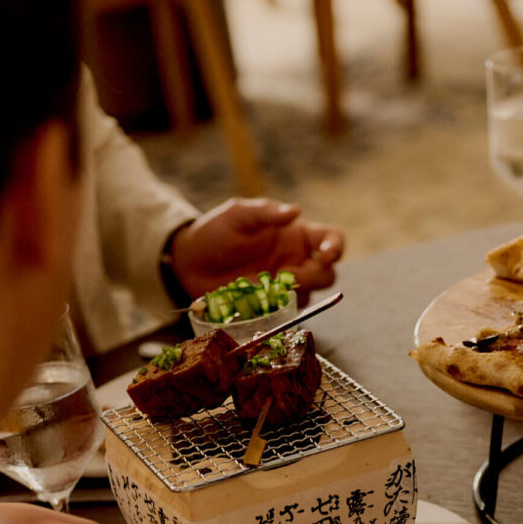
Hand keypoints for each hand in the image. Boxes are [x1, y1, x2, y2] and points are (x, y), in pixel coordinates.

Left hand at [169, 198, 344, 304]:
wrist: (187, 263)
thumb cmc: (214, 233)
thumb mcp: (237, 215)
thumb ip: (265, 212)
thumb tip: (295, 211)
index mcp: (295, 236)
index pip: (331, 239)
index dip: (335, 248)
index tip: (325, 255)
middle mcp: (296, 261)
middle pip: (327, 274)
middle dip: (315, 277)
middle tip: (286, 275)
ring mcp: (284, 286)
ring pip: (311, 296)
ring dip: (295, 294)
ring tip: (267, 288)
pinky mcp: (271, 306)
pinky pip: (288, 312)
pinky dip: (280, 310)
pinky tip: (260, 302)